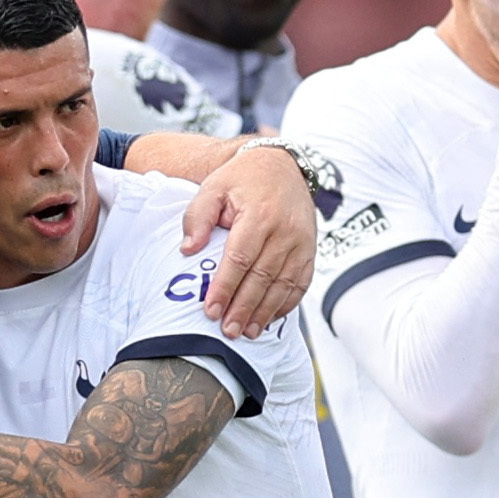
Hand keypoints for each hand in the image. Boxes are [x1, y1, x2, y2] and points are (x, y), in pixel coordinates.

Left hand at [182, 144, 314, 331]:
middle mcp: (284, 230)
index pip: (240, 258)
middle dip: (244, 307)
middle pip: (263, 277)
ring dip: (265, 312)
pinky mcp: (310, 251)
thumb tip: (188, 250)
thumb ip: (198, 217)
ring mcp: (301, 243)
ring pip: (283, 285)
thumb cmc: (243, 179)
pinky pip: (301, 284)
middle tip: (228, 330)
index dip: (225, 287)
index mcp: (258, 214)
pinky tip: (270, 318)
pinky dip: (286, 304)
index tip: (211, 310)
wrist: (283, 166)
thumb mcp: (214, 187)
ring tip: (247, 331)